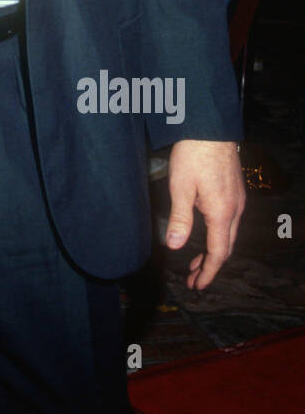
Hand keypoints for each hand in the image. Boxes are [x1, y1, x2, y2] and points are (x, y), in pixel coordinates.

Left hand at [165, 139, 244, 289]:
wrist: (211, 128)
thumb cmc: (193, 155)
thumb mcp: (180, 187)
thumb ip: (180, 218)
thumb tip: (175, 246)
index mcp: (222, 213)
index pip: (218, 253)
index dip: (208, 272)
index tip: (198, 286)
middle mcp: (236, 210)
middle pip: (226, 247)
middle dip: (210, 266)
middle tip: (193, 279)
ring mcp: (239, 200)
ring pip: (230, 235)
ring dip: (214, 251)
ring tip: (196, 263)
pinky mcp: (236, 191)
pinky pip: (231, 222)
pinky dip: (219, 236)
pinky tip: (206, 234)